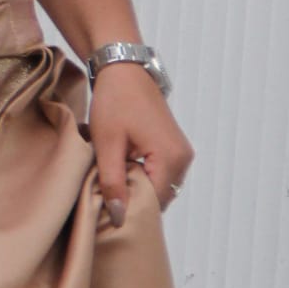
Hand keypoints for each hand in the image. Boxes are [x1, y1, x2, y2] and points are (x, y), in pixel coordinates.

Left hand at [88, 64, 191, 227]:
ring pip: (159, 189)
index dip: (130, 210)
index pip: (153, 203)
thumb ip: (113, 182)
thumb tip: (119, 216)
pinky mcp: (175, 150)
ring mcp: (181, 155)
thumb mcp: (107, 143)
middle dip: (133, 202)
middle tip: (105, 197)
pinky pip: (160, 177)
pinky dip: (142, 180)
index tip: (105, 211)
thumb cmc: (115, 101)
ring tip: (112, 183)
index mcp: (170, 158)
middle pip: (159, 198)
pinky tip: (122, 172)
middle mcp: (183, 159)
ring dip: (137, 191)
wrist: (125, 71)